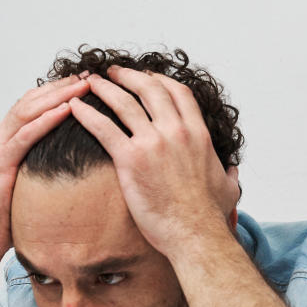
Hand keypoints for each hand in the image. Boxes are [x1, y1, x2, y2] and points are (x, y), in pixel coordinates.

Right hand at [0, 74, 88, 261]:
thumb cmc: (9, 218)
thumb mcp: (32, 185)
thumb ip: (45, 168)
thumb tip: (76, 165)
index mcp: (7, 141)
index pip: (34, 106)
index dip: (59, 92)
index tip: (86, 83)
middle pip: (32, 101)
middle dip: (62, 87)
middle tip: (89, 76)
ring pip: (28, 112)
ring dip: (59, 96)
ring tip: (84, 86)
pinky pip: (25, 136)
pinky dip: (46, 121)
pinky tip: (66, 110)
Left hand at [70, 66, 240, 258]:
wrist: (195, 235)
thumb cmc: (210, 216)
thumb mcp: (228, 188)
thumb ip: (229, 175)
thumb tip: (232, 172)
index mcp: (198, 134)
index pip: (178, 93)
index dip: (160, 80)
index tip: (148, 76)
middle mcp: (176, 131)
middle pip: (149, 88)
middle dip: (128, 76)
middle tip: (113, 72)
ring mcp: (153, 143)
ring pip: (123, 102)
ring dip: (104, 88)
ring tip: (90, 82)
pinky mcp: (130, 160)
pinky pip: (103, 128)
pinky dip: (87, 114)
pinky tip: (74, 107)